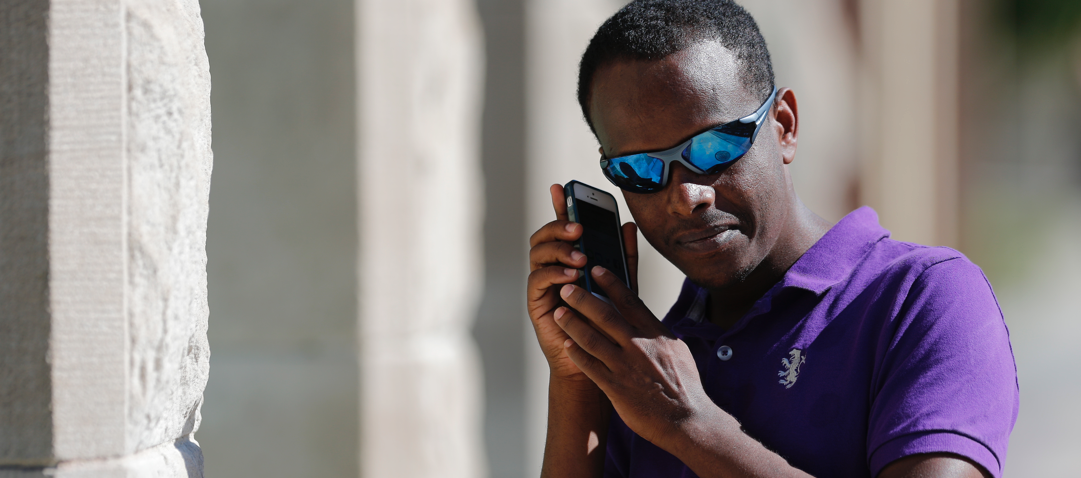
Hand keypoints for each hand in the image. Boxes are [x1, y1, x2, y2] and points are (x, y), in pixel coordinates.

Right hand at [527, 184, 639, 382]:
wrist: (596, 356)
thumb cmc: (606, 319)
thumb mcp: (622, 284)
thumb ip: (625, 257)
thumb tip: (628, 226)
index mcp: (571, 257)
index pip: (562, 226)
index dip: (559, 206)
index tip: (560, 188)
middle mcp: (553, 265)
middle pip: (544, 235)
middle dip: (559, 226)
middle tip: (579, 229)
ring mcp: (542, 282)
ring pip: (538, 253)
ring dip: (558, 250)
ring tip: (581, 257)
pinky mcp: (537, 300)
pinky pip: (537, 279)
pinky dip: (554, 273)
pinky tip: (572, 275)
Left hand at [553, 265, 713, 447]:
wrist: (686, 420)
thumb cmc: (684, 385)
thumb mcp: (677, 350)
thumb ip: (657, 332)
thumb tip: (644, 317)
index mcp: (655, 333)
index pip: (629, 301)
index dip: (610, 283)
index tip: (595, 270)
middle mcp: (639, 345)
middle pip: (605, 315)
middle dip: (582, 298)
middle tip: (566, 288)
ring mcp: (625, 366)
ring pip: (591, 338)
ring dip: (572, 324)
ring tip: (558, 313)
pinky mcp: (615, 387)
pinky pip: (590, 366)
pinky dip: (576, 354)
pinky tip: (566, 345)